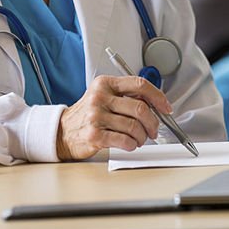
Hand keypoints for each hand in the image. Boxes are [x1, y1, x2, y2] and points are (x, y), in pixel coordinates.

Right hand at [56, 75, 170, 159]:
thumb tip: (155, 105)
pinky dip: (133, 144)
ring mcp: (96, 116)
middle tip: (153, 130)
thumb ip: (126, 97)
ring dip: (142, 136)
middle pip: (140, 108)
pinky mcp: (94, 135)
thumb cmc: (88, 115)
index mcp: (106, 84)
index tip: (166, 108)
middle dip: (153, 122)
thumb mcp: (104, 97)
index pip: (139, 84)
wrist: (62, 132)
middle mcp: (100, 97)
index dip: (158, 97)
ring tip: (140, 138)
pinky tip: (130, 144)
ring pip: (134, 126)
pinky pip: (124, 140)